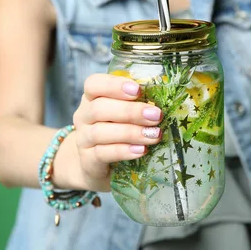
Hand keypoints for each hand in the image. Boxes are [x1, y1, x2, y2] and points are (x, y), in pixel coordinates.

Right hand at [72, 73, 162, 191]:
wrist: (95, 166)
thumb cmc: (115, 131)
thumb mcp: (123, 115)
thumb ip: (137, 104)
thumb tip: (167, 99)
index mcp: (92, 98)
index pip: (94, 84)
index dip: (114, 85)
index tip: (137, 90)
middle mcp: (83, 116)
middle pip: (99, 108)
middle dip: (131, 111)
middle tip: (156, 115)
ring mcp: (83, 139)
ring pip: (101, 132)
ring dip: (131, 132)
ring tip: (154, 135)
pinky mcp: (87, 160)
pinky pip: (102, 154)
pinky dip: (123, 151)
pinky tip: (141, 150)